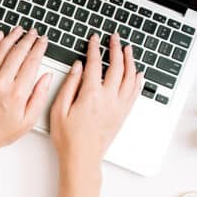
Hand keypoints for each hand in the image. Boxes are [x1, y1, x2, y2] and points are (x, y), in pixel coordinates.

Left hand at [0, 26, 52, 155]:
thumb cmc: (1, 131)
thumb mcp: (28, 120)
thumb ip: (40, 96)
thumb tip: (46, 77)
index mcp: (17, 93)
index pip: (31, 62)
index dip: (39, 48)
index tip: (43, 41)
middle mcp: (1, 83)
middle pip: (17, 53)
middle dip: (27, 39)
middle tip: (34, 32)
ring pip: (0, 51)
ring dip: (11, 38)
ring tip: (19, 30)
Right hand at [50, 33, 142, 172]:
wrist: (82, 158)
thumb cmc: (68, 138)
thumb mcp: (59, 109)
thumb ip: (69, 85)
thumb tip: (78, 67)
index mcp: (91, 95)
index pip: (95, 64)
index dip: (95, 49)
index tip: (94, 39)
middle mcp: (108, 99)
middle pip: (117, 67)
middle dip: (116, 49)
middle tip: (114, 38)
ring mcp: (118, 106)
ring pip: (130, 77)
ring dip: (129, 61)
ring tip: (128, 50)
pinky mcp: (123, 114)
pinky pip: (135, 93)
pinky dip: (138, 80)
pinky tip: (138, 73)